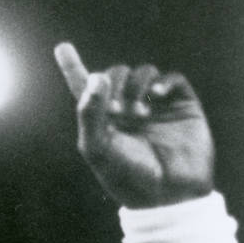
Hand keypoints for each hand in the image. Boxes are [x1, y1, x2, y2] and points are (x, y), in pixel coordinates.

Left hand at [54, 42, 213, 208]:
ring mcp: (154, 106)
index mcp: (101, 118)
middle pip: (114, 74)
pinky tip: (156, 96)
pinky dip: (163, 82)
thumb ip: (90, 112)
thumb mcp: (97, 147)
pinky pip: (172, 79)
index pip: (84, 86)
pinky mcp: (181, 106)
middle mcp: (126, 108)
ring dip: (135, 86)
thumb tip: (98, 76)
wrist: (167, 195)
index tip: (62, 47)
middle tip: (116, 110)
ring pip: (142, 72)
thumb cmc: (127, 177)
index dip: (72, 66)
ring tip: (138, 114)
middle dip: (112, 84)